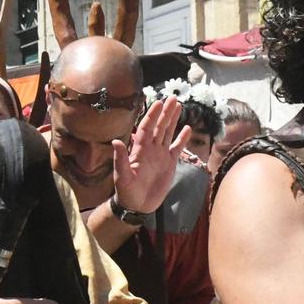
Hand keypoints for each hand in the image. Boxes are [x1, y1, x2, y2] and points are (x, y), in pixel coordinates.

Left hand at [114, 96, 193, 214]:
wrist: (137, 205)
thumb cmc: (126, 191)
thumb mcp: (122, 176)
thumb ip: (121, 159)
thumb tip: (115, 141)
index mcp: (140, 149)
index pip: (147, 128)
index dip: (152, 115)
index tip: (158, 103)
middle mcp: (151, 149)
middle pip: (159, 126)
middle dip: (165, 112)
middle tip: (173, 98)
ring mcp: (161, 155)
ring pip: (168, 133)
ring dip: (173, 120)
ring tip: (179, 106)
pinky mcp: (170, 163)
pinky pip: (177, 148)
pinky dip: (182, 138)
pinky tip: (187, 128)